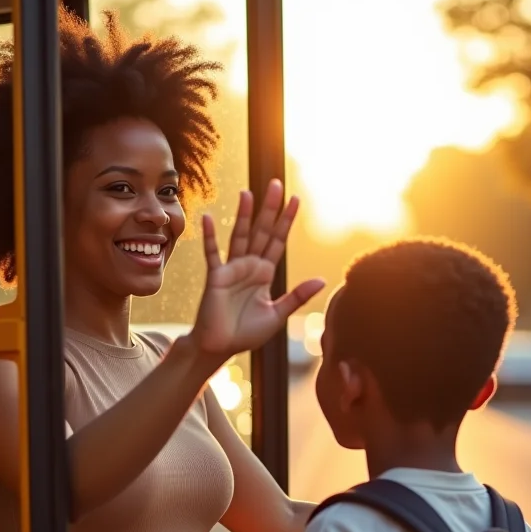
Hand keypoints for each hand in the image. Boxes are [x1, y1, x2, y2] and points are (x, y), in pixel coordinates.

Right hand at [189, 179, 324, 361]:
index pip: (278, 241)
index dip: (286, 221)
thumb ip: (297, 296)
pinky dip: (210, 237)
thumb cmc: (245, 334)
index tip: (296, 199)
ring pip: (240, 237)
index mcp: (264, 273)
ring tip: (248, 193)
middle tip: (277, 184)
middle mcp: (249, 267)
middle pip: (262, 232)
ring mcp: (232, 270)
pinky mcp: (216, 278)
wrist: (219, 347)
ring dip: (244, 216)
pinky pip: (213, 254)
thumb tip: (322, 280)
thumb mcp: (277, 314)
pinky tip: (209, 218)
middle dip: (270, 209)